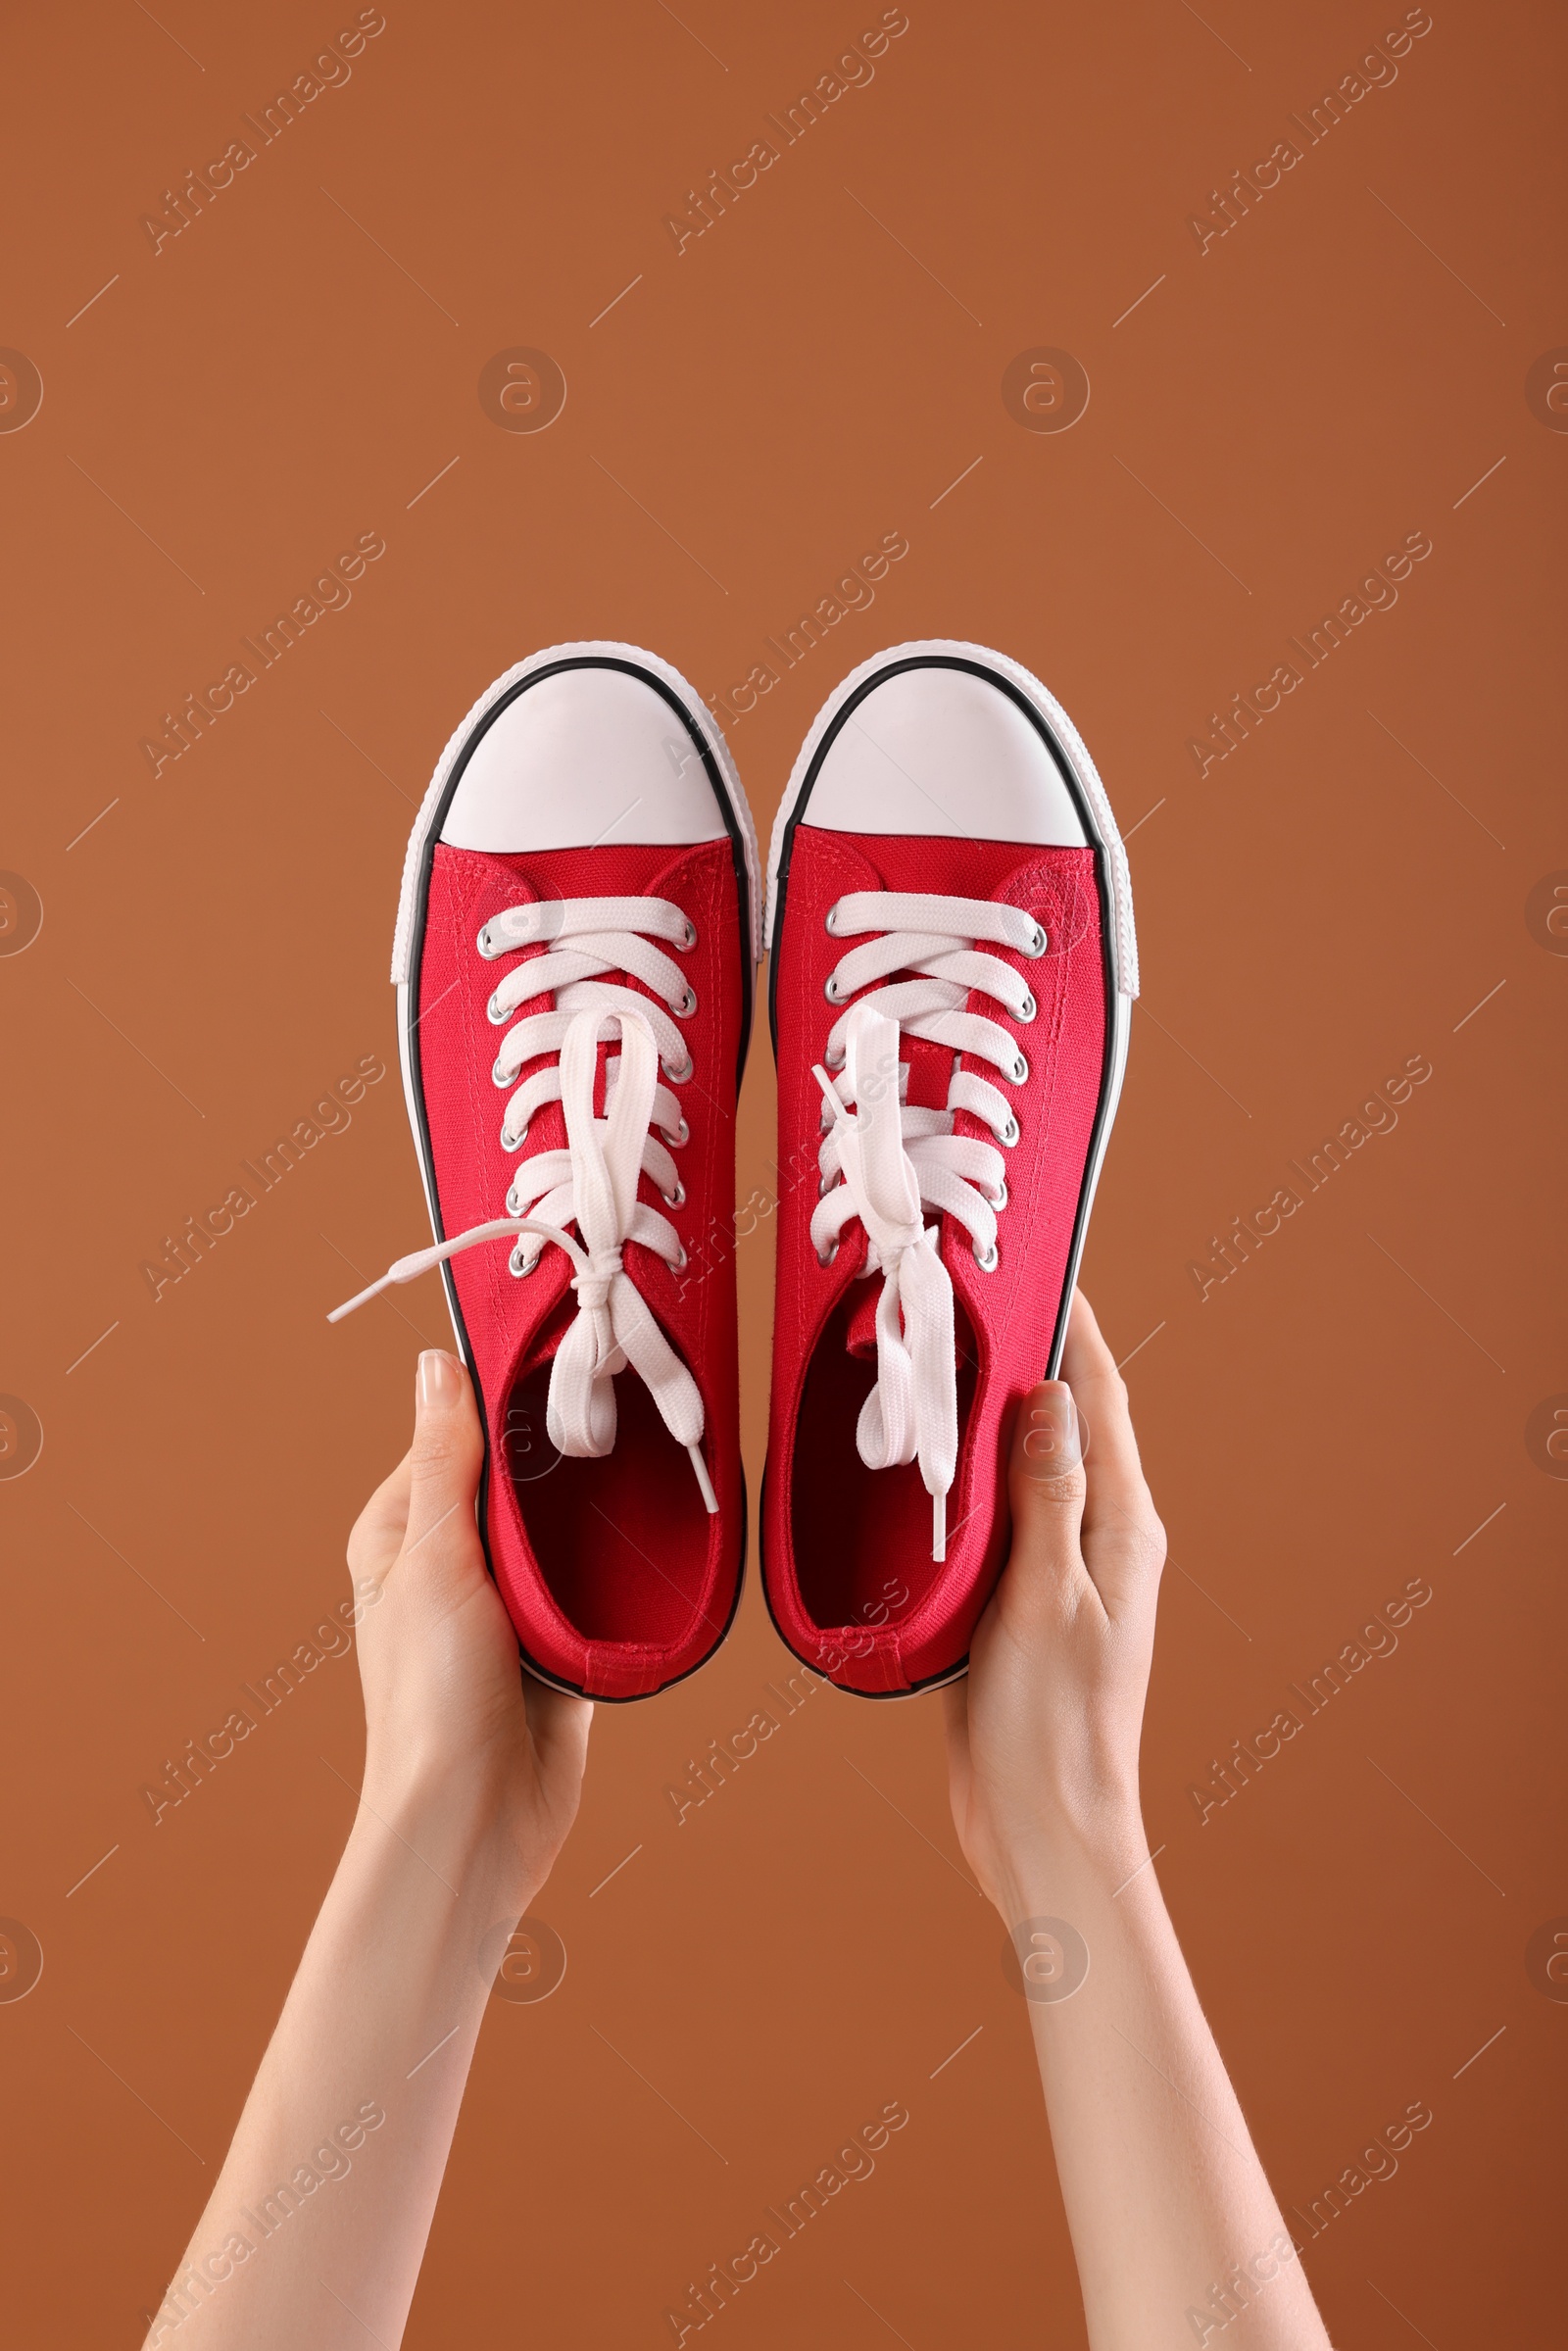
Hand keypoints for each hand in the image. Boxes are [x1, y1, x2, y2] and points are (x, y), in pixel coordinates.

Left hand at [347, 1350, 590, 1909]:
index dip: (503, 1399)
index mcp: (400, 1535)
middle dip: (560, 1456)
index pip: (455, 1437)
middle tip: (619, 1408)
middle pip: (516, 1481)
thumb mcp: (432, 1558)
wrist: (477, 1820)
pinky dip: (620, 1568)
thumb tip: (435, 1363)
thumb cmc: (431, 1697)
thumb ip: (445, 1460)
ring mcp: (507, 1606)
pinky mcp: (559, 1644)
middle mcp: (449, 1565)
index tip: (563, 1358)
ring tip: (642, 1464)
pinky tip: (653, 1535)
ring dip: (595, 1513)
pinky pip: (597, 1584)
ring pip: (563, 1530)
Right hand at [943, 1292, 1165, 1915]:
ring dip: (989, 1409)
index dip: (1074, 1327)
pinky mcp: (1014, 1598)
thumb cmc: (1054, 1728)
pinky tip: (922, 1455)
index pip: (1101, 1399)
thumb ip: (1049, 1496)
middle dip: (1027, 1352)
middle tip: (970, 1292)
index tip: (1040, 1262)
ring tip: (939, 1350)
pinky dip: (963, 1472)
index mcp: (1123, 1527)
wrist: (1042, 1829)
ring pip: (1022, 1462)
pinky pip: (992, 1512)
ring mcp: (1056, 1566)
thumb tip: (1051, 1395)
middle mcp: (1098, 1536)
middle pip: (1064, 1419)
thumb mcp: (1048, 1600)